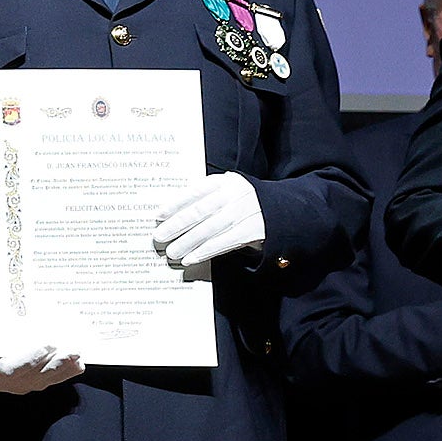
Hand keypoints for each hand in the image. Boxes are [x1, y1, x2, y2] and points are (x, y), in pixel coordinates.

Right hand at [0, 304, 85, 396]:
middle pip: (36, 376)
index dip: (32, 358)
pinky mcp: (34, 380)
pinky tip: (79, 363)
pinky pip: (52, 378)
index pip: (15, 368)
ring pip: (47, 378)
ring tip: (79, 356)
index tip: (48, 345)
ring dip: (65, 368)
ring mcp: (24, 383)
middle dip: (57, 363)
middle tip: (74, 350)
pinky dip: (66, 372)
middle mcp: (10, 382)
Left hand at [149, 173, 265, 269]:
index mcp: (225, 182)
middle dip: (176, 226)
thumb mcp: (229, 191)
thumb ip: (207, 198)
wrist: (283, 211)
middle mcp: (234, 194)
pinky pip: (222, 243)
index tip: (158, 216)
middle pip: (199, 211)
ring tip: (172, 252)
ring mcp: (243, 212)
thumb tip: (173, 215)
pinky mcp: (251, 231)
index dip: (175, 204)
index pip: (195, 192)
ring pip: (208, 229)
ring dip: (187, 242)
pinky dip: (204, 251)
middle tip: (159, 237)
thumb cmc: (246, 203)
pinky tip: (190, 258)